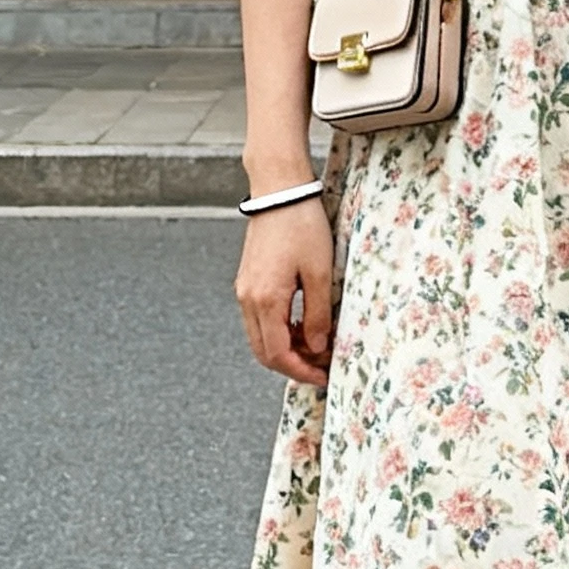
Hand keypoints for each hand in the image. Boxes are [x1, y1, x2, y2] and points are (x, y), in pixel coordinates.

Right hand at [235, 201, 334, 385]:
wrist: (280, 192)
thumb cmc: (302, 226)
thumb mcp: (320, 273)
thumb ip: (318, 316)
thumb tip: (317, 347)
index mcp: (265, 299)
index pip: (278, 354)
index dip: (301, 372)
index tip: (324, 377)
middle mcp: (248, 298)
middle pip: (264, 352)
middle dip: (292, 365)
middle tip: (321, 366)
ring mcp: (244, 290)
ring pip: (260, 337)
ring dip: (286, 349)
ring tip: (316, 345)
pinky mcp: (248, 281)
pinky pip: (259, 319)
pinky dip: (279, 331)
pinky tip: (302, 325)